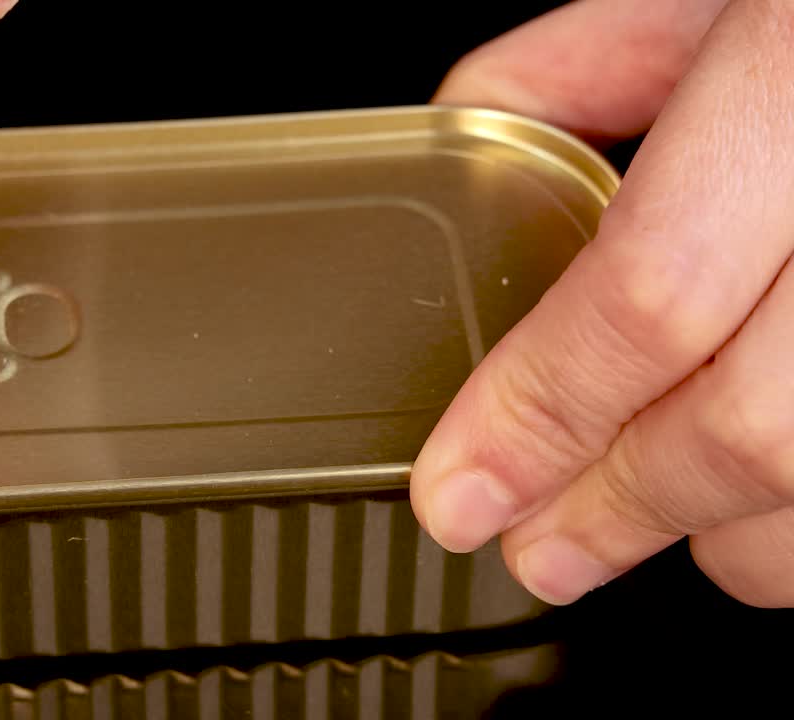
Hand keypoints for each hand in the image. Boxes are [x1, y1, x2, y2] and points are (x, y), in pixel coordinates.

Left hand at [411, 0, 792, 608]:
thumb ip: (590, 60)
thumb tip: (480, 139)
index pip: (648, 294)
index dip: (537, 415)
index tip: (461, 491)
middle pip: (757, 430)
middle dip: (619, 510)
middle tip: (537, 544)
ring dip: (737, 540)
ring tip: (652, 521)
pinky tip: (774, 503)